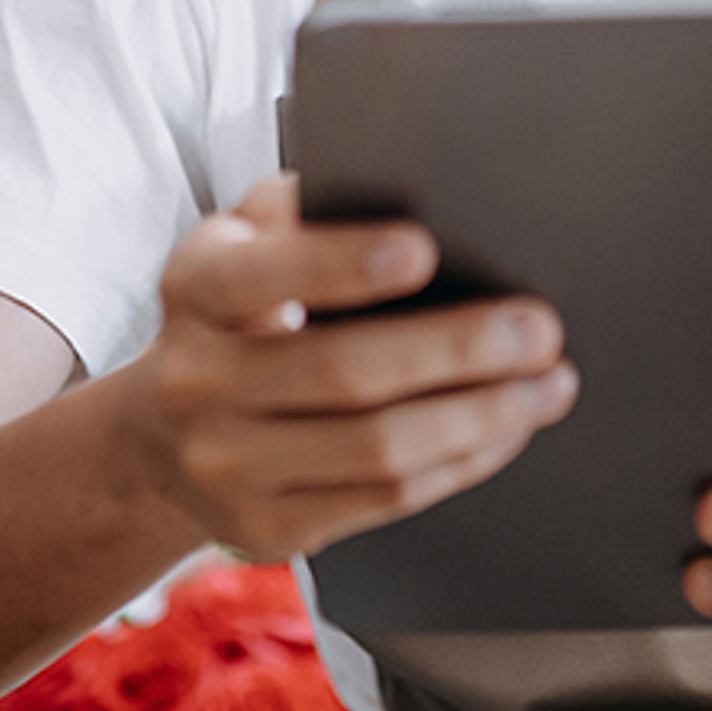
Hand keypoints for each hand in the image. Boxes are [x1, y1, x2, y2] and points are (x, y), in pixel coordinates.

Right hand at [107, 174, 578, 563]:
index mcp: (194, 288)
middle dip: (457, 350)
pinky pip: (384, 500)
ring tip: (549, 384)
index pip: (264, 274)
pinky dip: (460, 462)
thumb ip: (306, 210)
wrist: (162, 438)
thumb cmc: (238, 314)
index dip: (342, 263)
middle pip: (343, 370)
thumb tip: (418, 183)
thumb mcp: (244, 244)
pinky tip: (507, 430)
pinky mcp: (268, 527)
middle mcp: (197, 381)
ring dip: (480, 416)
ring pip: (376, 449)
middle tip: (539, 328)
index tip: (425, 248)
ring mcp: (227, 466)